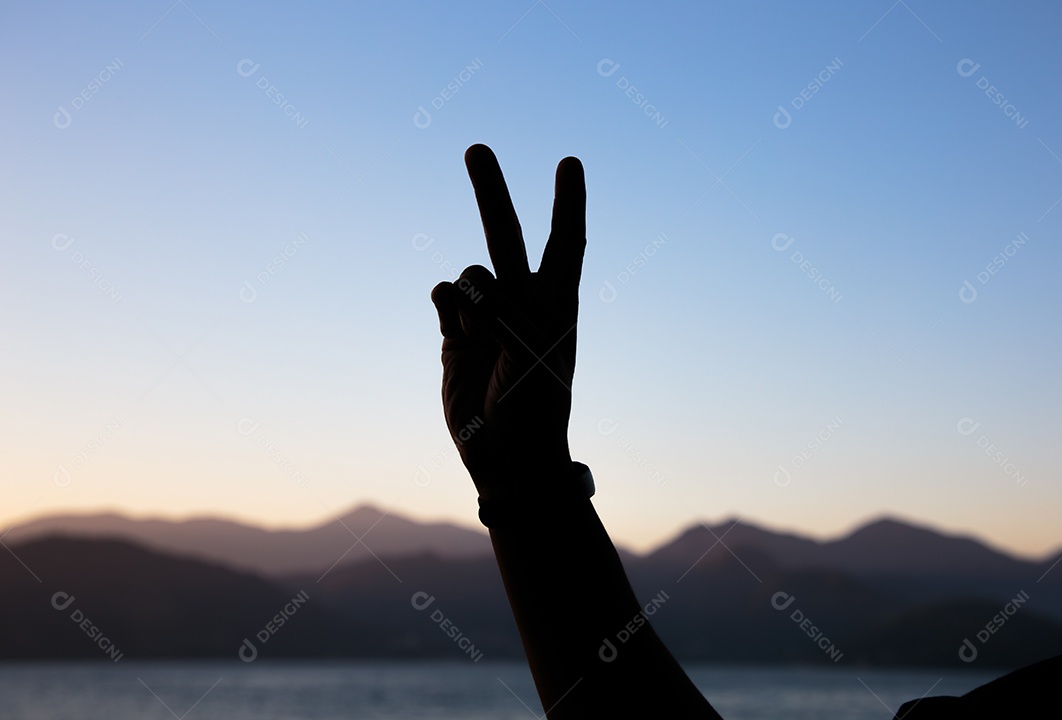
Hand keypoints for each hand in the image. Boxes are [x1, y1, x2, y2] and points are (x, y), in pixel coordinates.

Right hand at [431, 144, 585, 500]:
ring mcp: (485, 316)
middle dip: (491, 192)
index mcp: (556, 305)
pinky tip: (458, 335)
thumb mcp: (531, 364)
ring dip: (470, 304)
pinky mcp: (454, 332)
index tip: (569, 162)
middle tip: (475, 148)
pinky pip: (442, 296)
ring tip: (483, 344)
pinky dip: (447, 309)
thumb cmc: (533, 413)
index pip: (565, 242)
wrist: (505, 457)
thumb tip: (464, 288)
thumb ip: (503, 318)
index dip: (567, 202)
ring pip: (467, 275)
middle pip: (507, 235)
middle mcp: (521, 302)